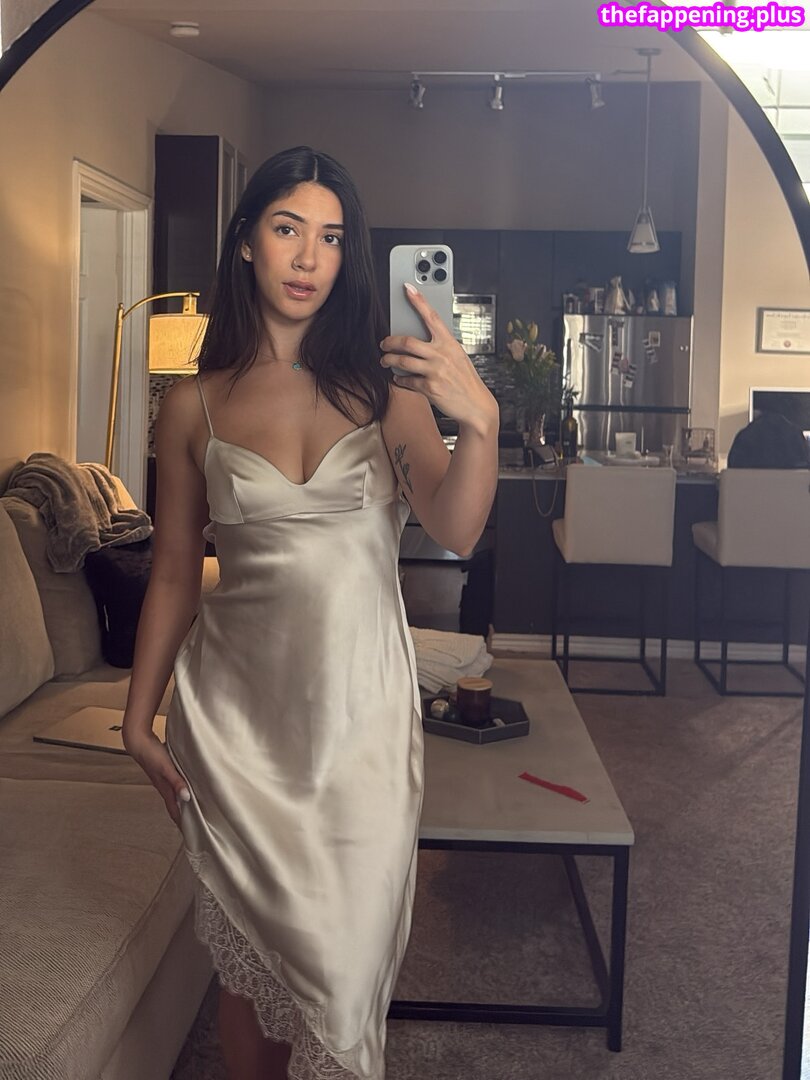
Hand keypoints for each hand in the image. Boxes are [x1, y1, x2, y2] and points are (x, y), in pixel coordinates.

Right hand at [122, 726, 189, 829]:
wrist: (137, 741)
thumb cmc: (151, 754)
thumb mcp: (166, 768)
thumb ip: (176, 782)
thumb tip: (187, 798)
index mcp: (164, 789)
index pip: (175, 811)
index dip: (181, 823)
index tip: (190, 834)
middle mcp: (164, 786)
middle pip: (175, 805)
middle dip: (183, 816)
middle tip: (194, 826)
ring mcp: (163, 779)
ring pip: (175, 795)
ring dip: (183, 803)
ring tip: (193, 809)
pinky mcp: (164, 770)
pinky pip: (175, 784)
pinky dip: (181, 789)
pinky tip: (186, 786)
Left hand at [380, 284, 498, 432]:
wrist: (476, 405)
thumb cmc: (465, 380)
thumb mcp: (457, 357)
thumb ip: (440, 347)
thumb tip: (418, 342)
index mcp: (449, 343)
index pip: (432, 316)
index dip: (418, 301)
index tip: (408, 289)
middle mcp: (441, 354)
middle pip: (407, 342)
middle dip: (390, 342)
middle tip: (384, 343)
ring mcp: (435, 371)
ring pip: (402, 361)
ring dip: (389, 360)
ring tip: (385, 361)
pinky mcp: (430, 388)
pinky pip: (407, 381)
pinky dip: (399, 379)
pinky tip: (397, 378)